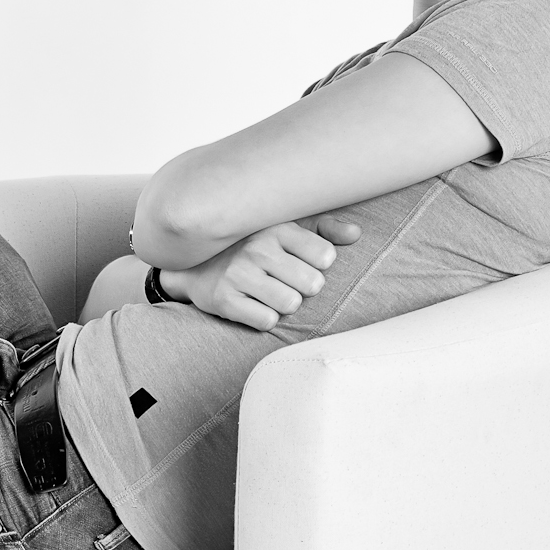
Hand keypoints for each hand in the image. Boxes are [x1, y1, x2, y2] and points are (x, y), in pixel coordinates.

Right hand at [162, 215, 360, 330]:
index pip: (326, 256)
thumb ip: (324, 229)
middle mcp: (258, 248)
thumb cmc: (250, 246)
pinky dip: (264, 319)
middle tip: (284, 282)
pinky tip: (253, 306)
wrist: (193, 264)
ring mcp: (238, 274)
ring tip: (270, 294)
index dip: (319, 266)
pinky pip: (266, 321)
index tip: (302, 263)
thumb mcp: (285, 229)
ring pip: (290, 304)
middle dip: (303, 289)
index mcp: (277, 228)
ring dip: (284, 305)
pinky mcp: (223, 299)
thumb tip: (356, 234)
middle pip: (312, 285)